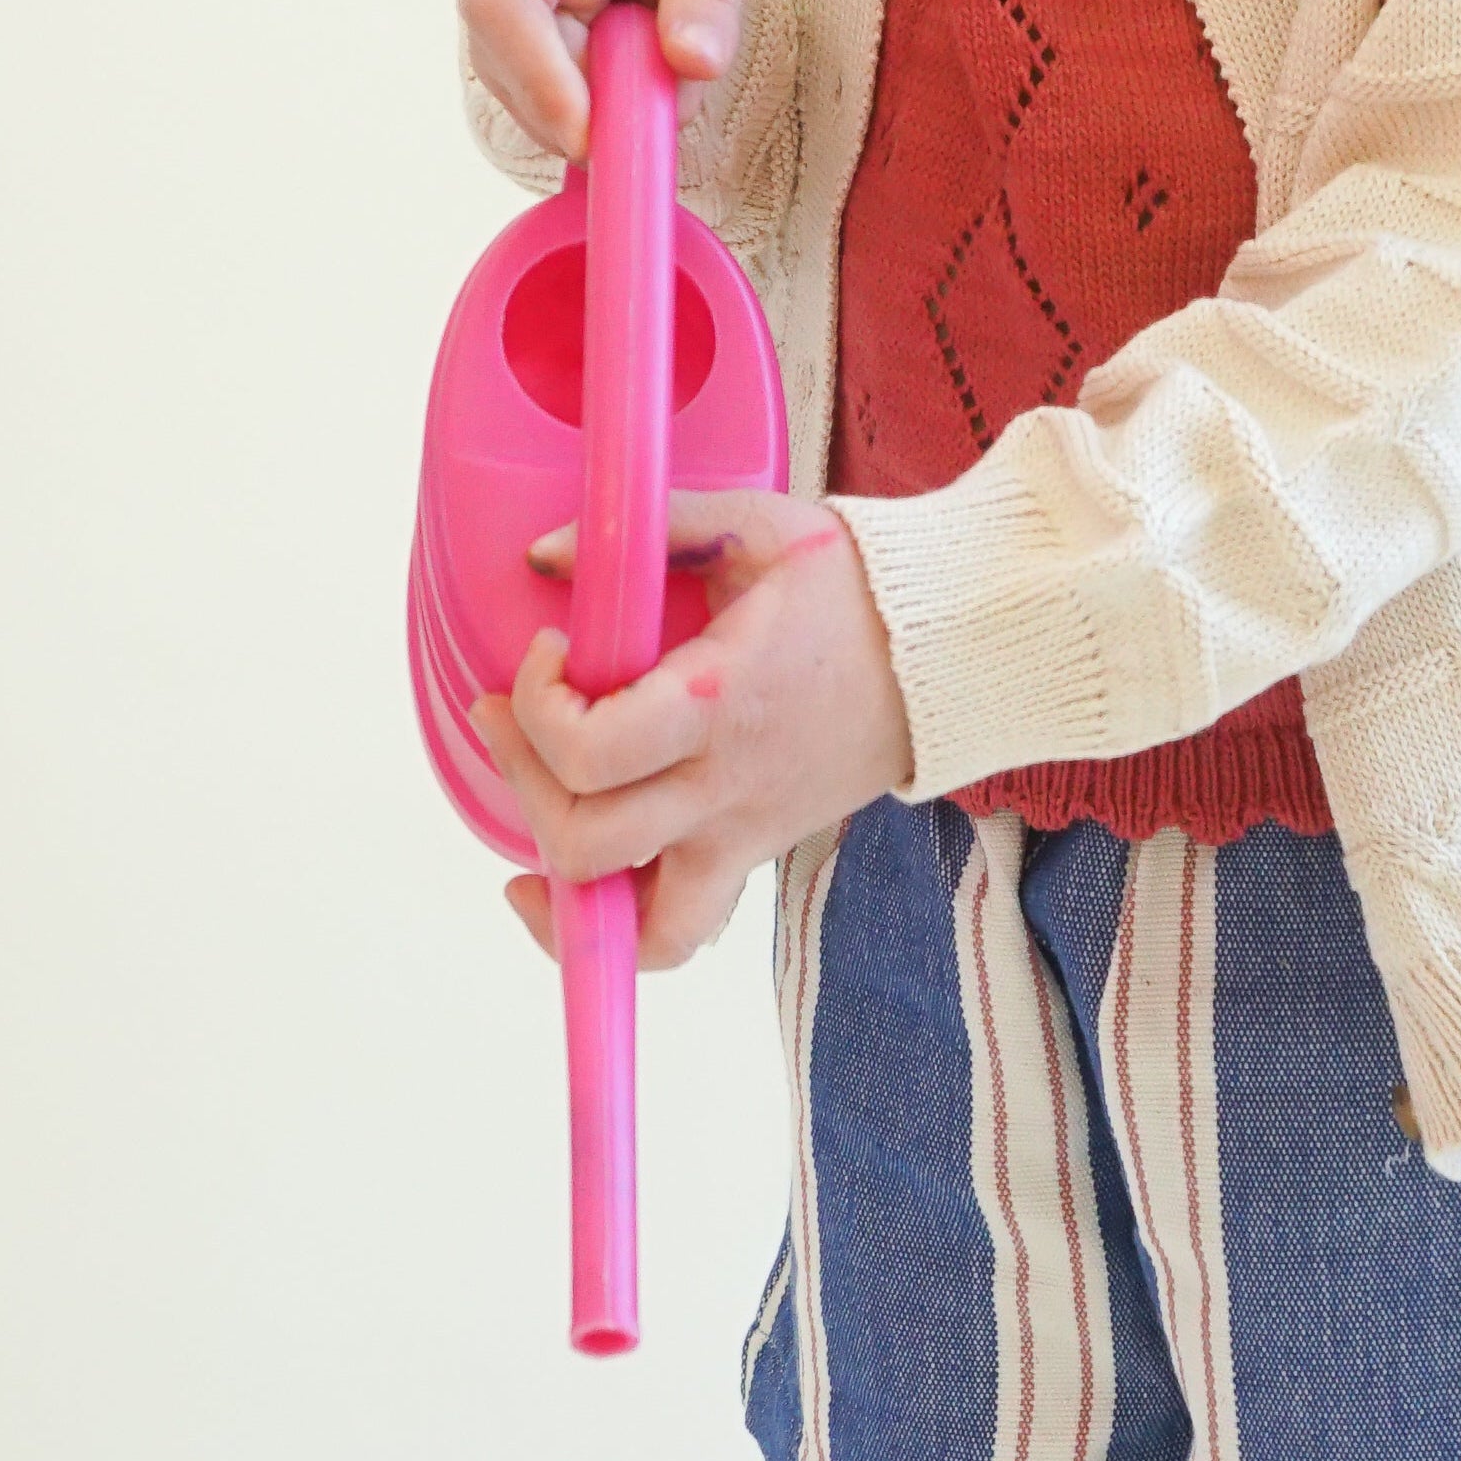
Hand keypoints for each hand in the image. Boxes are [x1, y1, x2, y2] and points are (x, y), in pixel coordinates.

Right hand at [459, 0, 771, 165]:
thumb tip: (695, 62)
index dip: (537, 76)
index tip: (589, 135)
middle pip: (506, 66)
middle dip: (578, 117)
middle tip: (650, 133)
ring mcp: (511, 15)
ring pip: (525, 99)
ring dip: (596, 121)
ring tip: (663, 86)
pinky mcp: (524, 53)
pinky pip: (547, 110)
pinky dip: (598, 122)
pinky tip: (640, 92)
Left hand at [472, 488, 917, 968]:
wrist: (951, 650)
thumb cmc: (856, 583)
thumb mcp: (758, 527)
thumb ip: (655, 526)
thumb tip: (543, 552)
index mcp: (719, 702)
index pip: (591, 749)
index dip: (540, 704)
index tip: (552, 647)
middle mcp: (724, 786)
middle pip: (585, 840)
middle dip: (522, 778)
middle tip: (509, 714)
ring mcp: (742, 834)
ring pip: (633, 924)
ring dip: (559, 889)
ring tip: (526, 842)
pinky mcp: (754, 853)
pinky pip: (676, 932)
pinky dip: (617, 934)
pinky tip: (573, 898)